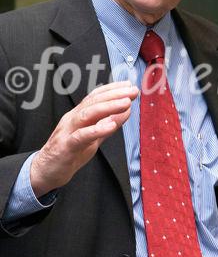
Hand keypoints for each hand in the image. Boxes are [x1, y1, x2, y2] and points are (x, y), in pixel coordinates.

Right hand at [30, 81, 138, 196]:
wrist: (46, 171)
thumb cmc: (70, 152)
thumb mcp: (94, 137)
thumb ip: (108, 125)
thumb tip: (126, 111)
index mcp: (79, 115)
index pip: (96, 96)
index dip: (112, 89)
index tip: (129, 85)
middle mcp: (73, 119)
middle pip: (94, 102)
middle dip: (114, 95)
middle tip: (132, 91)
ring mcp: (68, 131)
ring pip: (88, 114)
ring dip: (108, 107)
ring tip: (126, 103)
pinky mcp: (66, 146)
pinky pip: (81, 136)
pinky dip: (96, 129)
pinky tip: (110, 126)